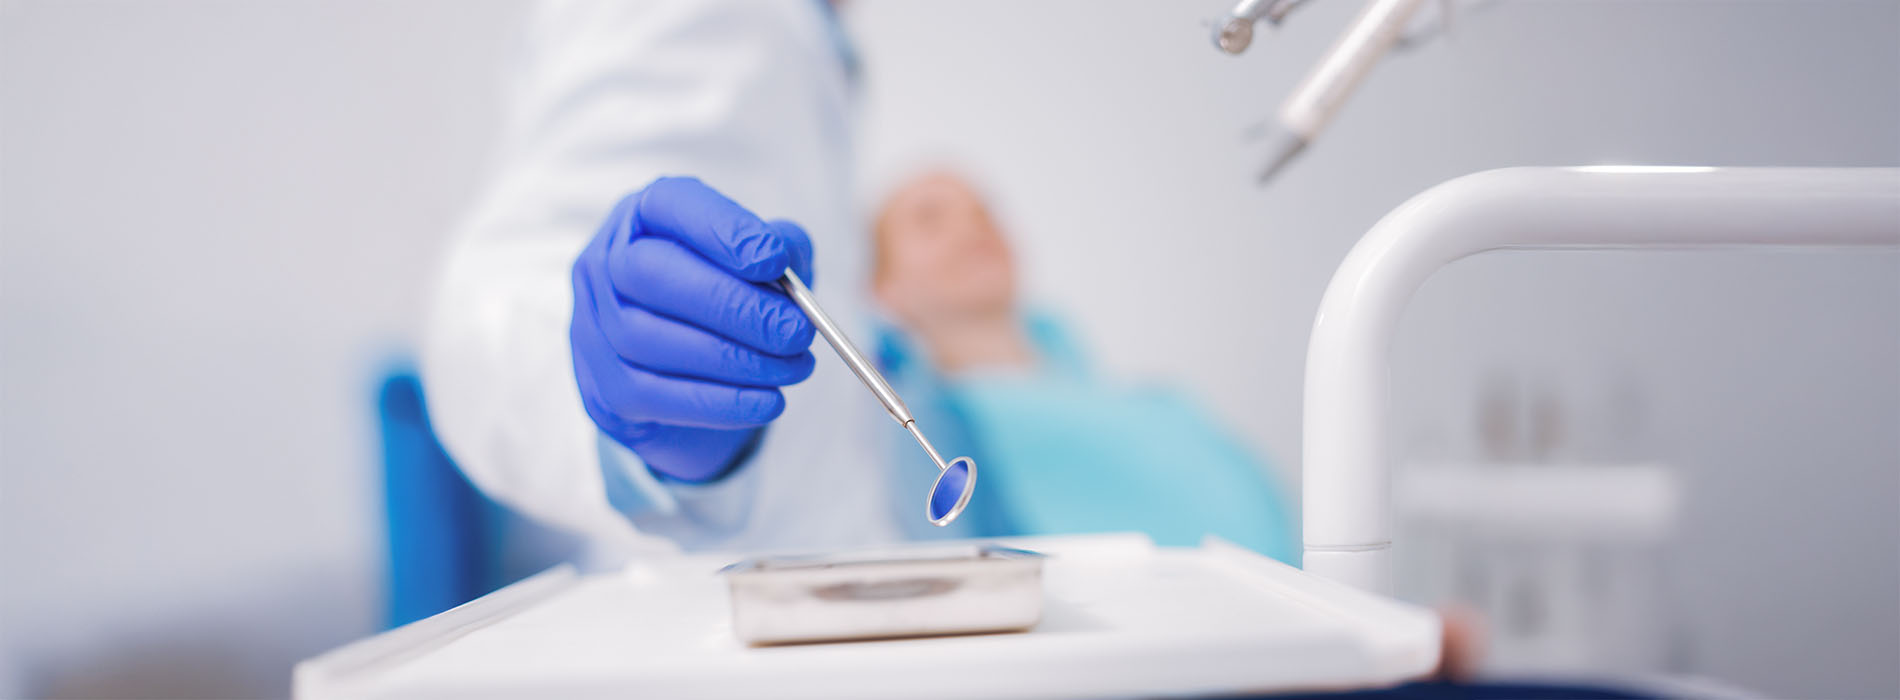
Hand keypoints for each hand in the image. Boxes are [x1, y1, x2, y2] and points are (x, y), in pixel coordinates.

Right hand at [570, 177, 816, 481]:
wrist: (687, 375)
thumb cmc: (726, 298)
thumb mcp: (760, 261)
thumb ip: (780, 247)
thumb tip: (788, 263)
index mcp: (642, 216)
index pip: (668, 204)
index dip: (722, 230)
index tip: (776, 260)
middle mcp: (604, 264)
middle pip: (651, 274)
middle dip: (733, 305)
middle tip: (796, 330)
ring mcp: (594, 327)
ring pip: (650, 340)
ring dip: (735, 359)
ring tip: (795, 366)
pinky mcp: (605, 388)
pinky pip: (656, 396)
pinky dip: (721, 402)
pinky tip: (769, 401)